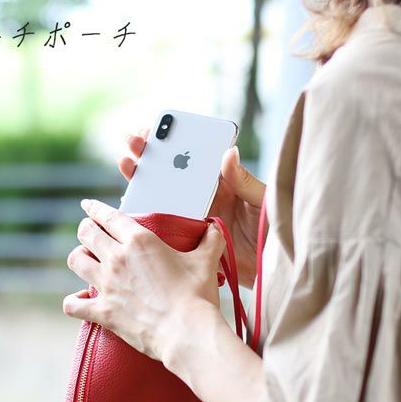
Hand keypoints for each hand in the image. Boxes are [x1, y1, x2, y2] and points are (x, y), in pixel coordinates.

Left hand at [62, 198, 226, 365]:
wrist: (188, 332)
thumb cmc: (197, 295)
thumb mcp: (206, 261)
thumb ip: (210, 240)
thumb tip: (214, 228)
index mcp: (139, 240)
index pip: (108, 215)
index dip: (94, 208)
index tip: (87, 205)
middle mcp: (117, 258)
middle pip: (86, 233)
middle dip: (85, 229)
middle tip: (88, 231)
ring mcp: (106, 285)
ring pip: (75, 260)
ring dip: (78, 257)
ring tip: (84, 259)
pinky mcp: (102, 311)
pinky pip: (72, 303)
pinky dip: (73, 301)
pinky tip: (79, 299)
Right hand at [119, 128, 265, 286]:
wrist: (270, 271)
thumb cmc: (274, 233)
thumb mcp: (263, 203)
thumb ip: (245, 181)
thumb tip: (229, 152)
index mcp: (225, 184)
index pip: (197, 158)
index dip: (176, 143)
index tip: (158, 129)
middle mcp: (206, 198)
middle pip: (174, 173)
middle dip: (152, 156)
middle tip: (135, 141)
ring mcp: (194, 218)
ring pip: (163, 195)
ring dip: (143, 179)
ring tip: (126, 163)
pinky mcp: (188, 239)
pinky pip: (163, 224)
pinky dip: (145, 214)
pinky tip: (130, 201)